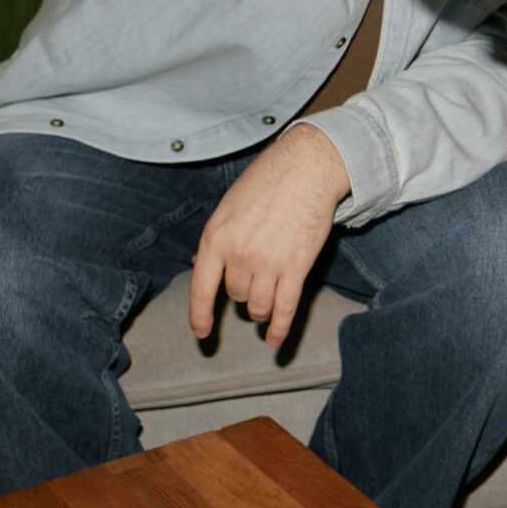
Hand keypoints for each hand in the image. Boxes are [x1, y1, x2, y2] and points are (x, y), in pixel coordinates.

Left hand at [188, 123, 350, 345]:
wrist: (306, 167)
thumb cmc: (266, 182)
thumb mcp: (228, 208)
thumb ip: (216, 240)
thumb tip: (201, 267)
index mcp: (215, 238)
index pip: (201, 290)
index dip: (200, 316)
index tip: (202, 332)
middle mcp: (238, 254)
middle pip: (236, 294)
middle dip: (243, 291)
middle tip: (255, 275)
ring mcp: (268, 262)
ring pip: (258, 306)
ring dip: (260, 309)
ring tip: (265, 302)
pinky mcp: (297, 267)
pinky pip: (284, 309)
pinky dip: (279, 328)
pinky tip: (275, 340)